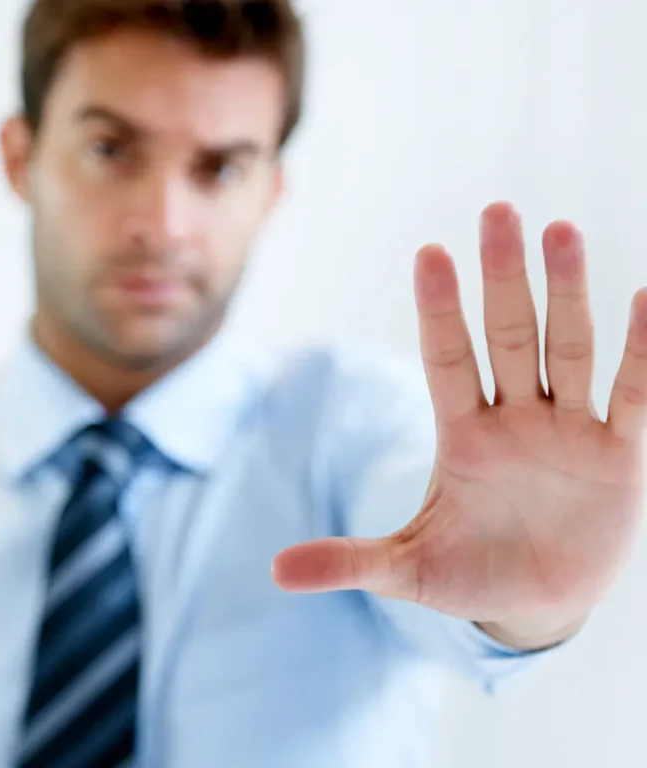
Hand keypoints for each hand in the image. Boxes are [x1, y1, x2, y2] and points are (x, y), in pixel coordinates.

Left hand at [272, 201, 646, 647]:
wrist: (534, 602)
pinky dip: (642, 353)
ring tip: (561, 231)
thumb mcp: (406, 570)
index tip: (429, 253)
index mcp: (462, 438)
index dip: (439, 312)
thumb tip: (274, 572)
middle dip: (504, 278)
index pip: (447, 361)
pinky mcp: (617, 457)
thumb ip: (348, 562)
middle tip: (497, 211)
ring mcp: (566, 432)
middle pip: (509, 337)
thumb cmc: (468, 574)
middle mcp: (514, 420)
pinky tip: (645, 299)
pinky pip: (633, 396)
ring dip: (568, 294)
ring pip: (568, 351)